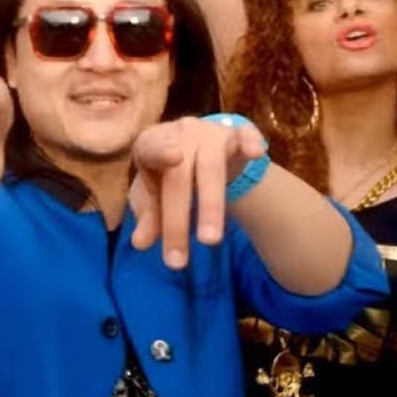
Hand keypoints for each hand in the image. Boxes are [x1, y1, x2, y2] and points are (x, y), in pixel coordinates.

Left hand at [129, 116, 266, 268]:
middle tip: (177, 262)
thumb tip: (140, 243)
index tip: (173, 159)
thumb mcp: (155, 197)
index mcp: (152, 143)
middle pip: (179, 176)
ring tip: (209, 241)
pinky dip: (251, 143)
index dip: (160, 152)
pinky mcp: (237, 137)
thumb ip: (148, 218)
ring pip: (211, 167)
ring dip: (210, 205)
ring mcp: (210, 134)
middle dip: (177, 221)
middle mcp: (181, 133)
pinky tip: (256, 152)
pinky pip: (246, 137)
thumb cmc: (170, 176)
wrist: (203, 153)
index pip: (152, 148)